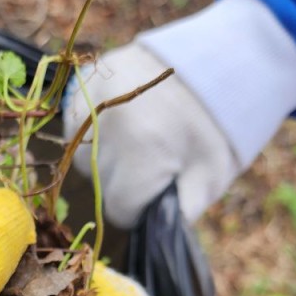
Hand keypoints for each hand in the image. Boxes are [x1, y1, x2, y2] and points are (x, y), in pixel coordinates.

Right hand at [65, 0, 295, 226]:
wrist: (220, 59)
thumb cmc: (217, 126)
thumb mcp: (209, 177)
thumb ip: (176, 214)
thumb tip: (149, 236)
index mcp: (141, 149)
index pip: (119, 208)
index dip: (140, 208)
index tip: (157, 193)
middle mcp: (108, 122)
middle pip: (98, 182)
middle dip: (123, 181)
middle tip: (154, 161)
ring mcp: (92, 97)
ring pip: (81, 155)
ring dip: (104, 157)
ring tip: (139, 139)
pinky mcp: (85, 81)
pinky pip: (75, 126)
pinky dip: (93, 131)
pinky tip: (123, 122)